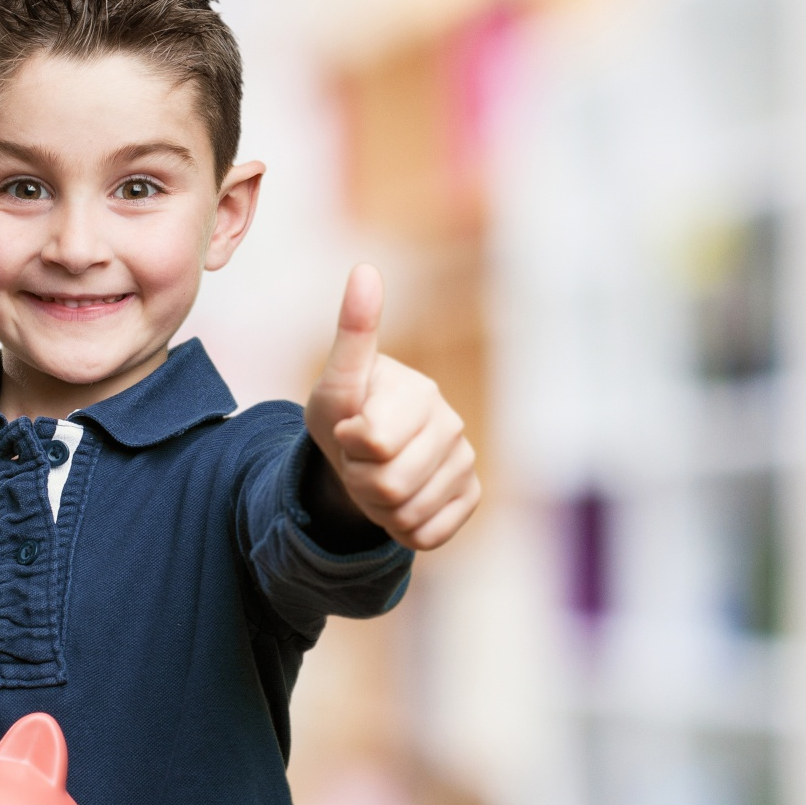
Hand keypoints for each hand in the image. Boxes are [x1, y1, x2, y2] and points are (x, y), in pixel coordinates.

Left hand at [304, 264, 480, 551]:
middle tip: (357, 460)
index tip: (348, 430)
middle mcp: (451, 425)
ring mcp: (465, 461)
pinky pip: (428, 535)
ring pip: (406, 514)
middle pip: (388, 485)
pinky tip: (399, 501)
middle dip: (359, 481)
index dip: (348, 445)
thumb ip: (353, 334)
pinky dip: (402, 529)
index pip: (373, 442)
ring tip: (375, 478)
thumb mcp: (336, 381)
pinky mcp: (469, 496)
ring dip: (377, 508)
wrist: (359, 454)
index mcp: (420, 393)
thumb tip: (365, 269)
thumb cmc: (344, 411)